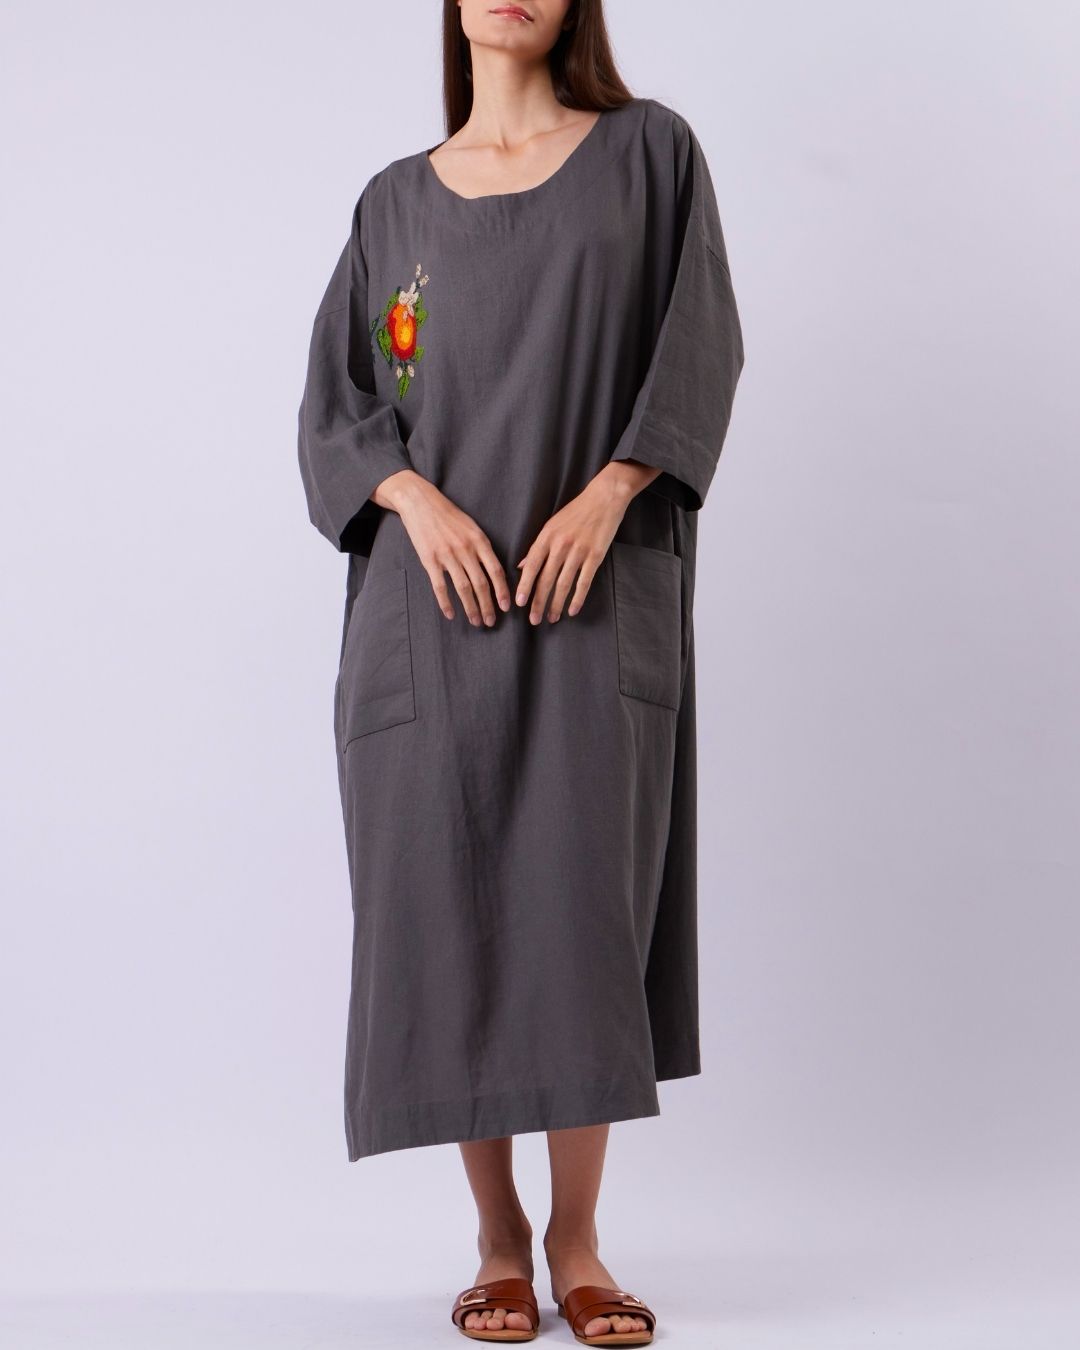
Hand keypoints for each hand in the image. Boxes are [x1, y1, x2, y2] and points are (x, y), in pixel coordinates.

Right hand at [373, 470, 510, 625]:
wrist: (421, 502)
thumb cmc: (448, 515)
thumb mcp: (472, 526)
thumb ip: (482, 547)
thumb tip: (493, 570)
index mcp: (479, 541)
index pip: (495, 571)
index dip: (502, 591)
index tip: (506, 606)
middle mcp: (466, 549)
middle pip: (481, 584)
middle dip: (488, 606)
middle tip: (491, 622)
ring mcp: (447, 555)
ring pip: (463, 588)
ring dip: (471, 608)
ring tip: (476, 621)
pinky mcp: (430, 560)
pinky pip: (440, 587)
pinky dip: (446, 603)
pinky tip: (451, 614)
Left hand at [514, 460, 659, 623]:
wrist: (604, 498)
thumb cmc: (576, 511)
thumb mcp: (551, 525)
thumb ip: (537, 547)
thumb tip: (521, 566)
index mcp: (546, 537)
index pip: (531, 566)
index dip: (524, 586)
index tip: (519, 603)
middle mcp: (560, 545)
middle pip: (545, 579)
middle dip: (538, 602)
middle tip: (533, 620)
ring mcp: (578, 551)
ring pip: (563, 584)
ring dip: (556, 604)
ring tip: (551, 618)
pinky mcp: (595, 556)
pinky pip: (584, 582)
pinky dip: (578, 598)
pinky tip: (573, 610)